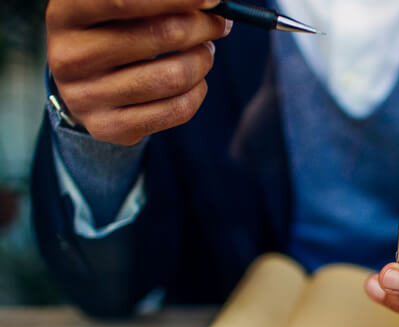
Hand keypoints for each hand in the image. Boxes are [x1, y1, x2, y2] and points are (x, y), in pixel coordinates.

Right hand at [46, 0, 230, 144]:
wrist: (86, 83)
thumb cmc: (115, 30)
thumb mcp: (122, 7)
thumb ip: (158, 2)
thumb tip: (211, 3)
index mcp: (67, 13)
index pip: (126, 0)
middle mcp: (69, 56)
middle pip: (163, 34)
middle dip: (204, 26)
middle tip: (218, 23)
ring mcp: (85, 97)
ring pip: (175, 76)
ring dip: (203, 60)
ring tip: (204, 52)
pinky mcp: (109, 128)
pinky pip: (177, 110)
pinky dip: (198, 92)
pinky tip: (194, 82)